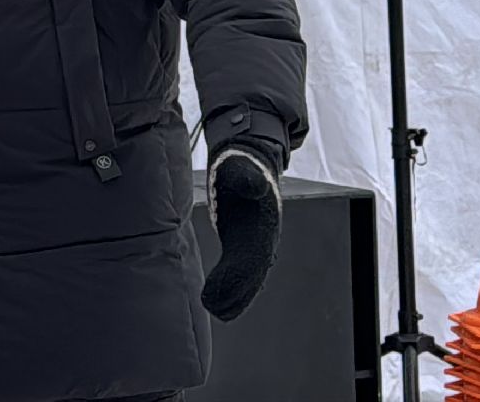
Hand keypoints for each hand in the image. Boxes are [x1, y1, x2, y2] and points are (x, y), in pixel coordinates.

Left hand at [200, 144, 282, 320]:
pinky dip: (235, 293)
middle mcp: (266, 238)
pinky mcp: (249, 250)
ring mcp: (260, 246)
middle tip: (213, 307)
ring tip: (216, 310)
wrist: (250, 170)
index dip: (237, 275)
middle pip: (254, 273)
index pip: (253, 255)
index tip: (218, 291)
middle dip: (236, 292)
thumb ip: (246, 177)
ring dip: (236, 297)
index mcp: (264, 221)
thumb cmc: (240, 170)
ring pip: (252, 279)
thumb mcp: (241, 169)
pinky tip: (220, 307)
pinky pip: (245, 276)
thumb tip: (253, 185)